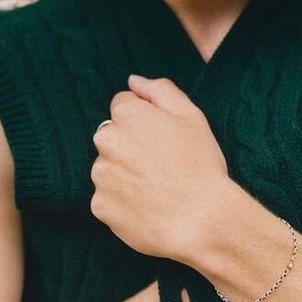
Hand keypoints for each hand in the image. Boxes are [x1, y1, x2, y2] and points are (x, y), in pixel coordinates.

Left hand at [90, 74, 232, 263]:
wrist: (202, 220)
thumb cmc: (201, 165)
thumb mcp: (191, 116)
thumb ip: (159, 90)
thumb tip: (133, 81)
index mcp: (127, 115)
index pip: (124, 105)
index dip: (146, 119)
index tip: (164, 137)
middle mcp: (106, 141)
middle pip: (113, 136)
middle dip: (131, 144)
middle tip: (162, 163)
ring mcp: (100, 175)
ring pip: (109, 167)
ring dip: (125, 173)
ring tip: (157, 188)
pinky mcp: (99, 206)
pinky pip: (108, 198)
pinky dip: (123, 201)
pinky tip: (148, 206)